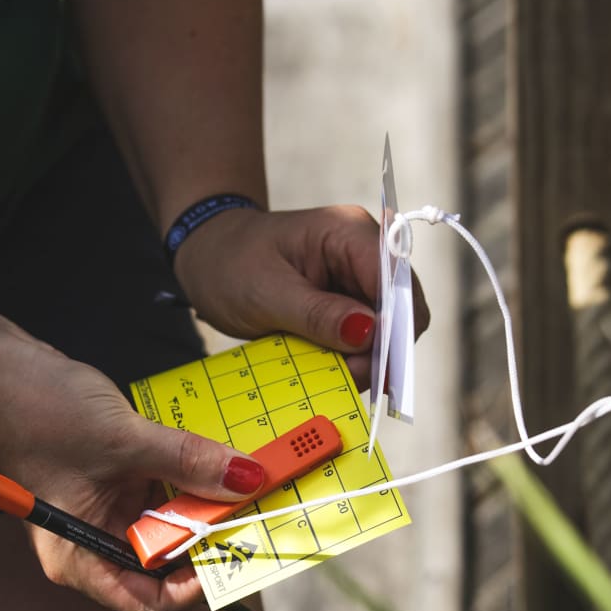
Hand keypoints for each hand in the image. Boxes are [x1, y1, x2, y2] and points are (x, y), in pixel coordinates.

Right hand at [0, 337, 264, 610]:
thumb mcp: (124, 440)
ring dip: (202, 504)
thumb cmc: (42, 411)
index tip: (234, 548)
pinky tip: (212, 460)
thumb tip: (246, 479)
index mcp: (81, 556)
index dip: (196, 585)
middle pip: (165, 562)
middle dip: (208, 537)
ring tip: (240, 481)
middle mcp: (93, 542)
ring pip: (168, 523)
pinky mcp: (113, 482)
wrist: (3, 370)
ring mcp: (104, 511)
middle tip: (251, 509)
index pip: (149, 601)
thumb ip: (188, 461)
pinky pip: (160, 491)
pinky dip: (186, 479)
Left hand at [172, 205, 430, 387]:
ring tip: (331, 374)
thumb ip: (318, 314)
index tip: (380, 369)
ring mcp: (359, 277)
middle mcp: (365, 250)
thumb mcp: (266, 293)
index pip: (395, 280)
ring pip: (388, 329)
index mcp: (347, 232)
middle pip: (402, 308)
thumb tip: (370, 334)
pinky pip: (367, 336)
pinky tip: (329, 366)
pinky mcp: (350, 300)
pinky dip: (353, 356)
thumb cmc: (228, 264)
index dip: (396, 325)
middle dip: (382, 348)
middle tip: (350, 378)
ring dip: (366, 358)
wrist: (209, 258)